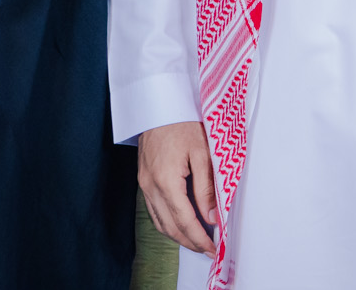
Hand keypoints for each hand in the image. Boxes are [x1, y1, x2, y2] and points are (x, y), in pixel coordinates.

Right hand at [138, 120, 216, 255]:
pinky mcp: (143, 179)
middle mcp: (151, 186)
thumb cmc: (183, 123)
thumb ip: (206, 188)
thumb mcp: (202, 153)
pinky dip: (167, 222)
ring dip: (177, 235)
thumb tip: (212, 217)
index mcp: (166, 180)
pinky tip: (179, 224)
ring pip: (159, 221)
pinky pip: (153, 210)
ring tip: (196, 241)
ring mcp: (144, 184)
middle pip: (170, 226)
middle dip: (189, 242)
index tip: (213, 249)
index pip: (184, 220)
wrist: (159, 104)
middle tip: (208, 250)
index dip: (199, 239)